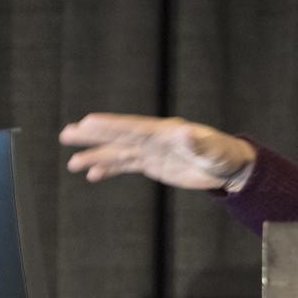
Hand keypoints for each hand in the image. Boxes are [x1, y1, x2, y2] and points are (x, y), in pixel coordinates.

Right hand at [60, 114, 256, 190]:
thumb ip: (199, 142)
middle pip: (118, 136)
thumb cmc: (224, 154)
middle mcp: (154, 139)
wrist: (229, 166)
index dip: (111, 126)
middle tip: (67, 133)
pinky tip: (93, 175)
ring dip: (95, 156)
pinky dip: (109, 170)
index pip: (133, 128)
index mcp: (166, 132)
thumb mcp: (214, 149)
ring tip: (72, 163)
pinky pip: (126, 166)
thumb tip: (186, 132)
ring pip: (118, 153)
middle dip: (93, 136)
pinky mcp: (153, 165)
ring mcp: (152, 152)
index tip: (88, 122)